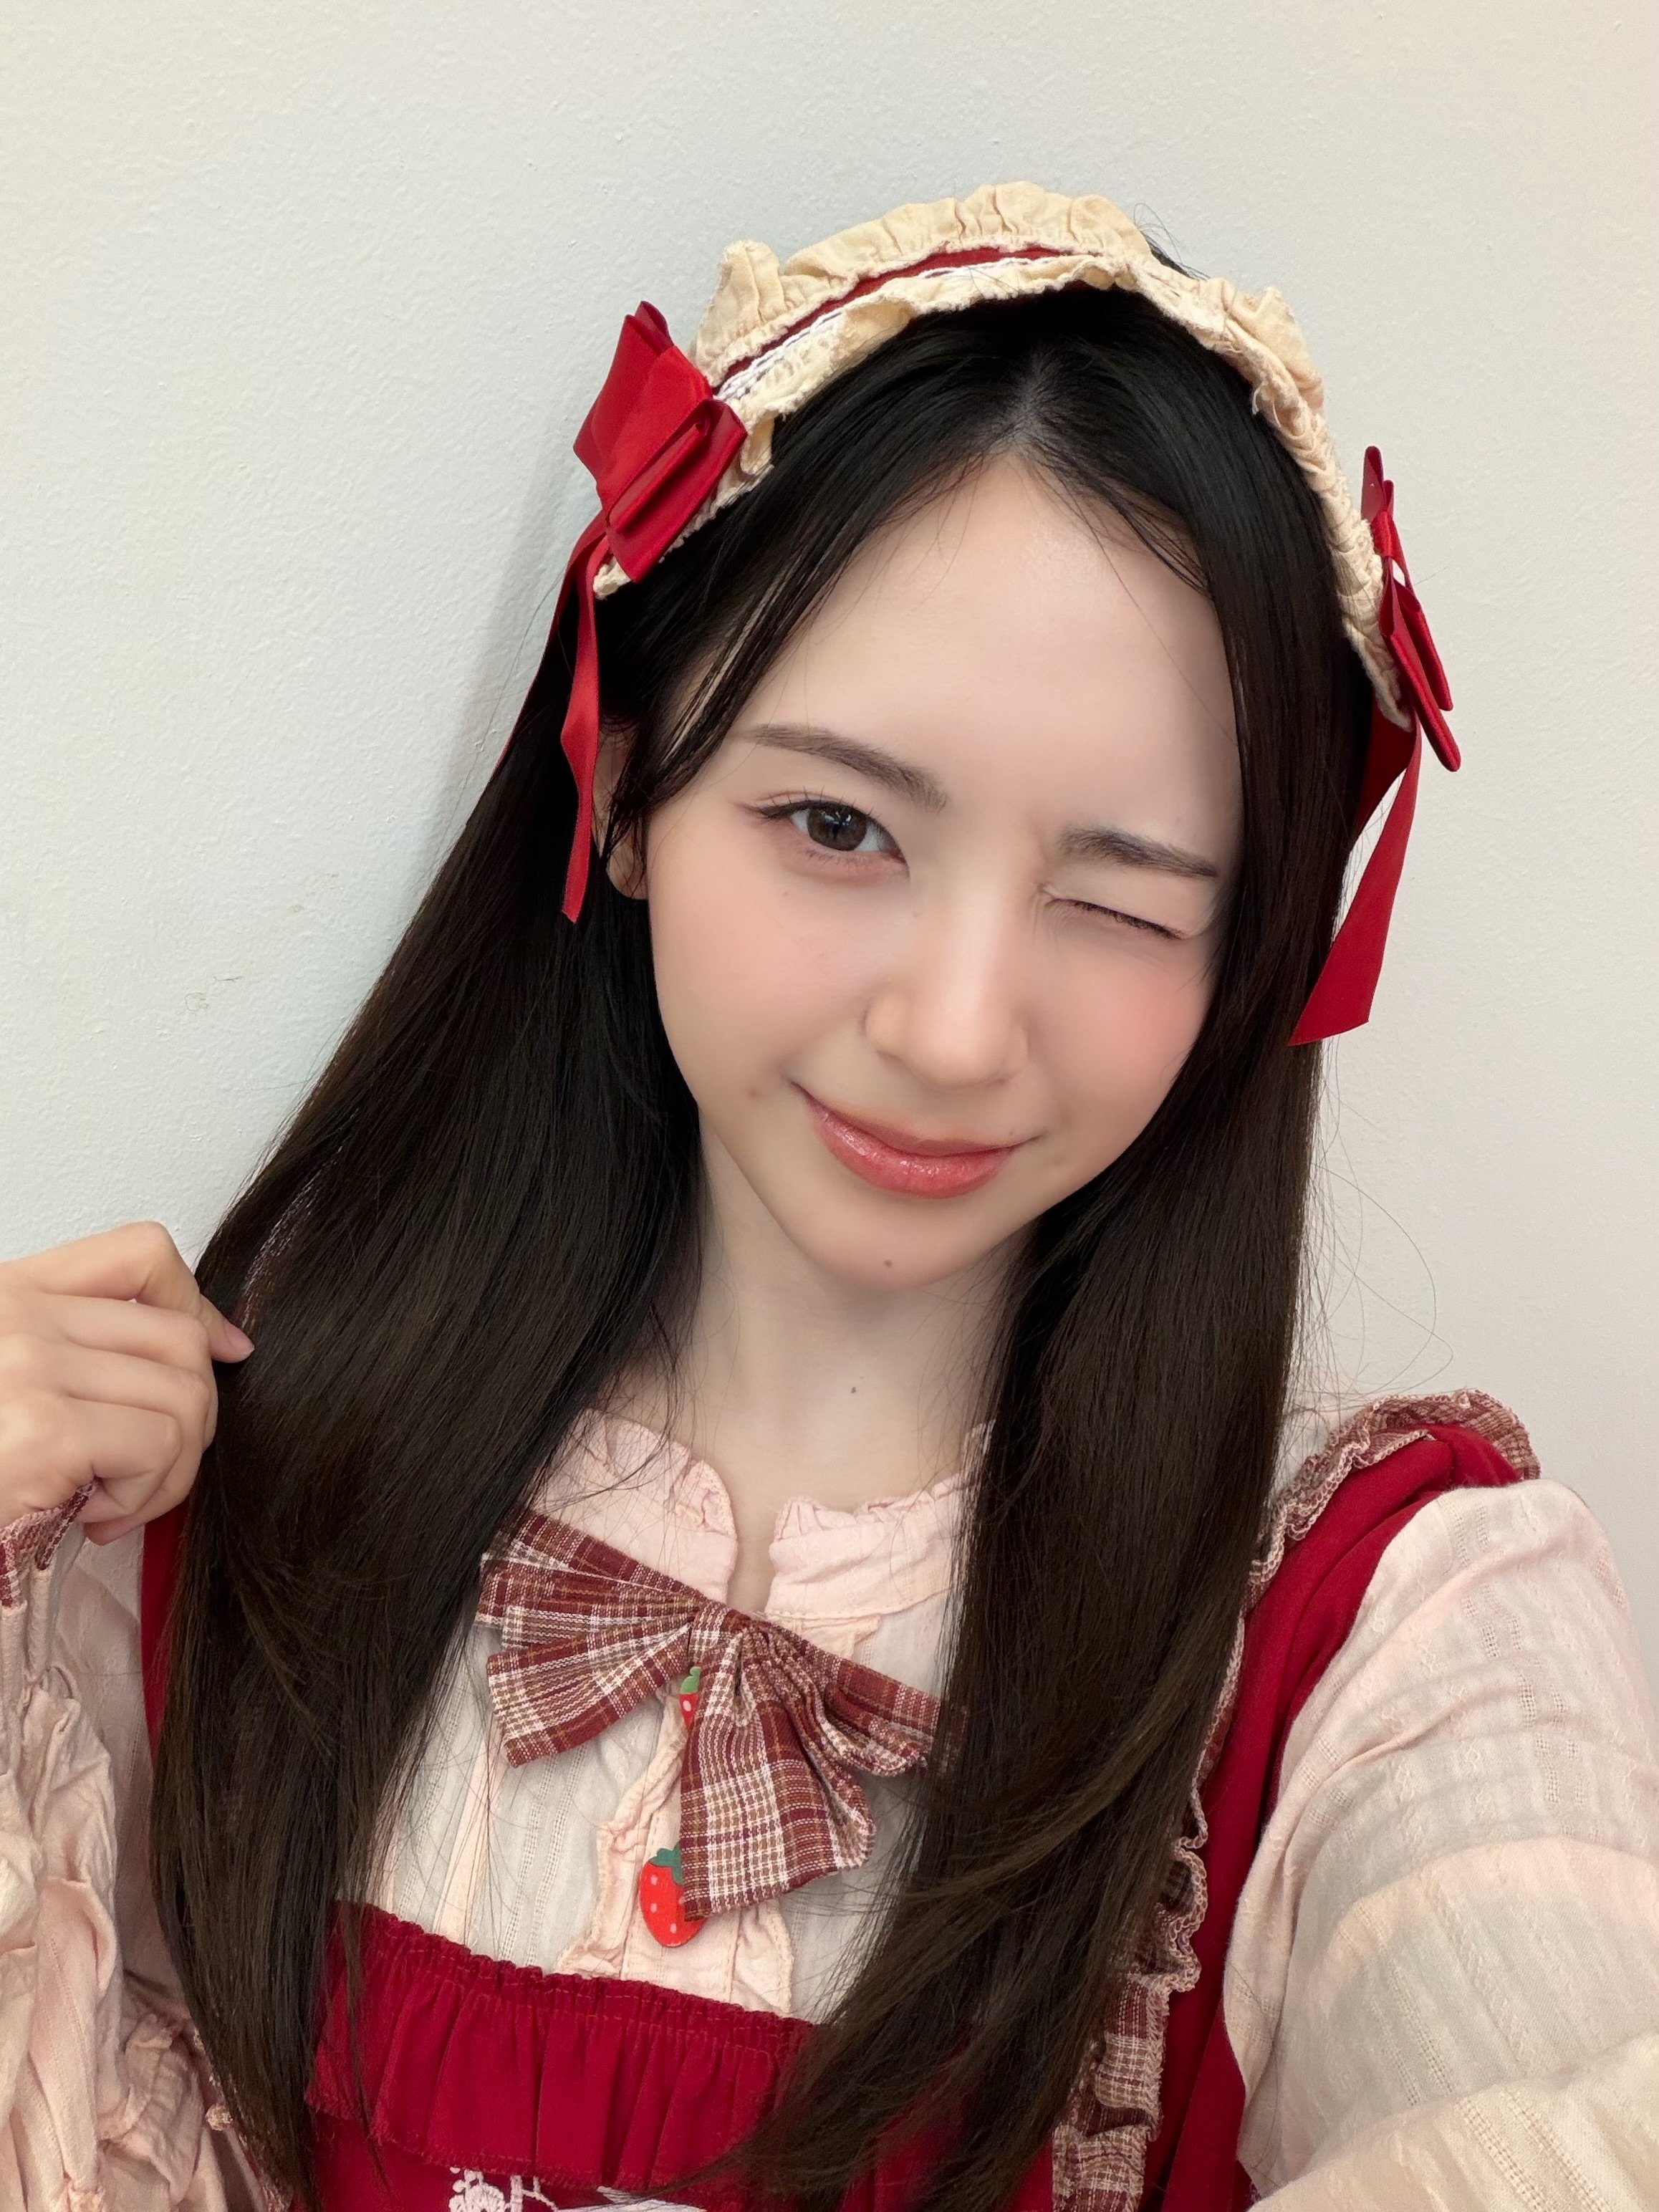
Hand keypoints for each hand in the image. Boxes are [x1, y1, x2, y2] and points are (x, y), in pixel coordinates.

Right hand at [0, 1220, 252, 1544]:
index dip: (199, 1303)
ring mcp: (29, 1367)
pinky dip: (144, 1499)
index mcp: (8, 1294)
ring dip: (168, 1471)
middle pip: (181, 1340)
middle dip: (192, 1417)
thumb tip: (222, 1345)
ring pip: (185, 1399)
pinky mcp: (44, 1431)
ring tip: (108, 1502)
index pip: (141, 1252)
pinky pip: (160, 1448)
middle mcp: (18, 1317)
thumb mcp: (14, 1381)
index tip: (221, 1354)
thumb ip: (88, 1353)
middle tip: (141, 1472)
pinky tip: (88, 1520)